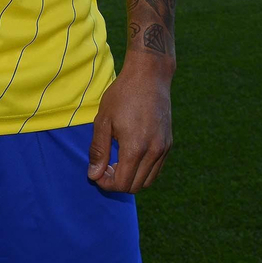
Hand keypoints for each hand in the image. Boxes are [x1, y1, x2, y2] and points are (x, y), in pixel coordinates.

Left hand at [87, 54, 172, 192]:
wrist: (149, 76)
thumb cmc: (122, 95)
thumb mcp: (103, 120)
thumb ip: (98, 150)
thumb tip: (93, 175)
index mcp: (135, 147)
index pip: (122, 183)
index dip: (107, 184)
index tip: (97, 173)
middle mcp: (153, 152)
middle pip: (135, 186)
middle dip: (117, 183)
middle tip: (105, 167)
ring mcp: (163, 148)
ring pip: (148, 181)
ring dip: (131, 178)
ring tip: (117, 162)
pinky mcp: (168, 143)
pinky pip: (156, 169)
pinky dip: (143, 170)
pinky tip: (130, 155)